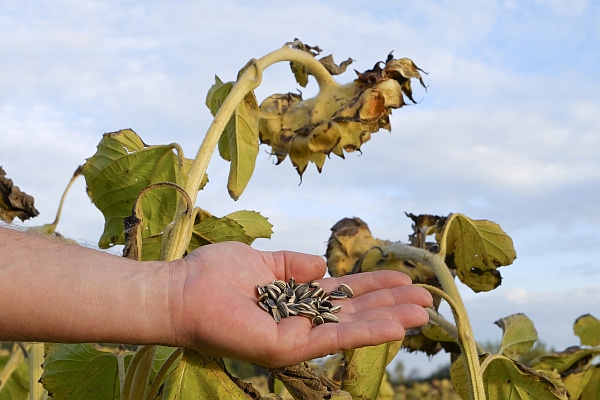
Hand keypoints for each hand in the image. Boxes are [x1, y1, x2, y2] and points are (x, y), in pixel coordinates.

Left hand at [167, 241, 432, 367]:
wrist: (183, 291)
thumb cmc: (216, 276)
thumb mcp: (265, 263)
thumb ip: (295, 265)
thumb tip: (324, 265)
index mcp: (297, 301)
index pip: (344, 295)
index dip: (374, 287)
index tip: (404, 278)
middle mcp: (301, 322)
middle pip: (355, 313)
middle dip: (391, 305)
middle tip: (428, 300)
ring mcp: (296, 338)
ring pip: (351, 328)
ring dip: (389, 320)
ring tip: (423, 313)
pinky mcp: (286, 347)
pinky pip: (332, 338)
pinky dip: (365, 333)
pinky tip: (394, 326)